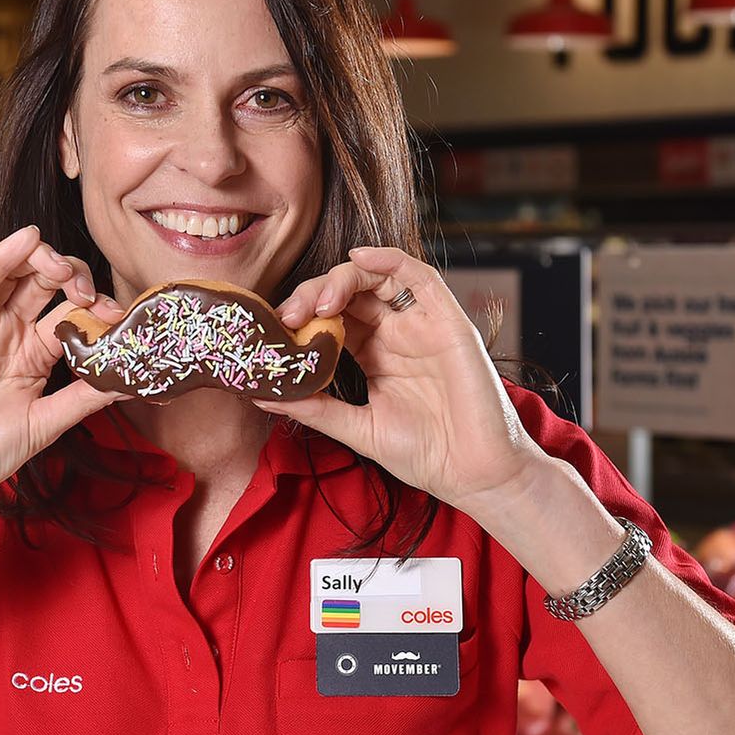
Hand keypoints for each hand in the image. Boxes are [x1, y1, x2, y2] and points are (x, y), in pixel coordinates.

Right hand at [0, 225, 126, 529]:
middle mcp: (8, 332)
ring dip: (45, 260)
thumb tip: (133, 380)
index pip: (70, 312)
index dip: (97, 306)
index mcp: (33, 352)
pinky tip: (28, 240)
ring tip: (67, 269)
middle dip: (76, 278)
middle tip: (92, 296)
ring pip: (15, 273)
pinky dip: (3, 258)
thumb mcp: (48, 422)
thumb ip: (86, 396)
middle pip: (46, 283)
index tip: (120, 316)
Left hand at [259, 246, 548, 511]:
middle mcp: (397, 333)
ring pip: (377, 279)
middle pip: (348, 294)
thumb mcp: (358, 429)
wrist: (473, 475)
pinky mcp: (448, 322)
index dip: (300, 316)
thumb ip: (315, 408)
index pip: (330, 318)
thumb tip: (261, 397)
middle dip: (312, 296)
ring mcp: (422, 325)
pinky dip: (388, 260)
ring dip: (341, 280)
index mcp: (374, 354)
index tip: (272, 331)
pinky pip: (419, 277)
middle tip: (288, 316)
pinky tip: (359, 260)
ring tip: (318, 303)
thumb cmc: (425, 454)